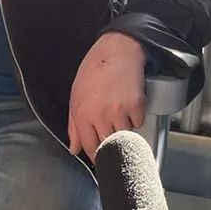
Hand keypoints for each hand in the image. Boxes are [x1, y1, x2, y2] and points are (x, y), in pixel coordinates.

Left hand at [68, 32, 146, 160]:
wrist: (117, 52)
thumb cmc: (94, 71)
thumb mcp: (76, 96)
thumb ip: (73, 126)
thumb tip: (73, 148)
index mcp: (81, 114)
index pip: (89, 147)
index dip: (95, 155)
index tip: (100, 157)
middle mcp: (99, 116)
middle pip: (107, 146)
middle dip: (110, 144)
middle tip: (111, 132)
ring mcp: (119, 112)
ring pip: (124, 137)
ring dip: (123, 130)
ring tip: (119, 113)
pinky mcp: (136, 107)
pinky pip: (137, 124)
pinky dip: (135, 118)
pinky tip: (128, 104)